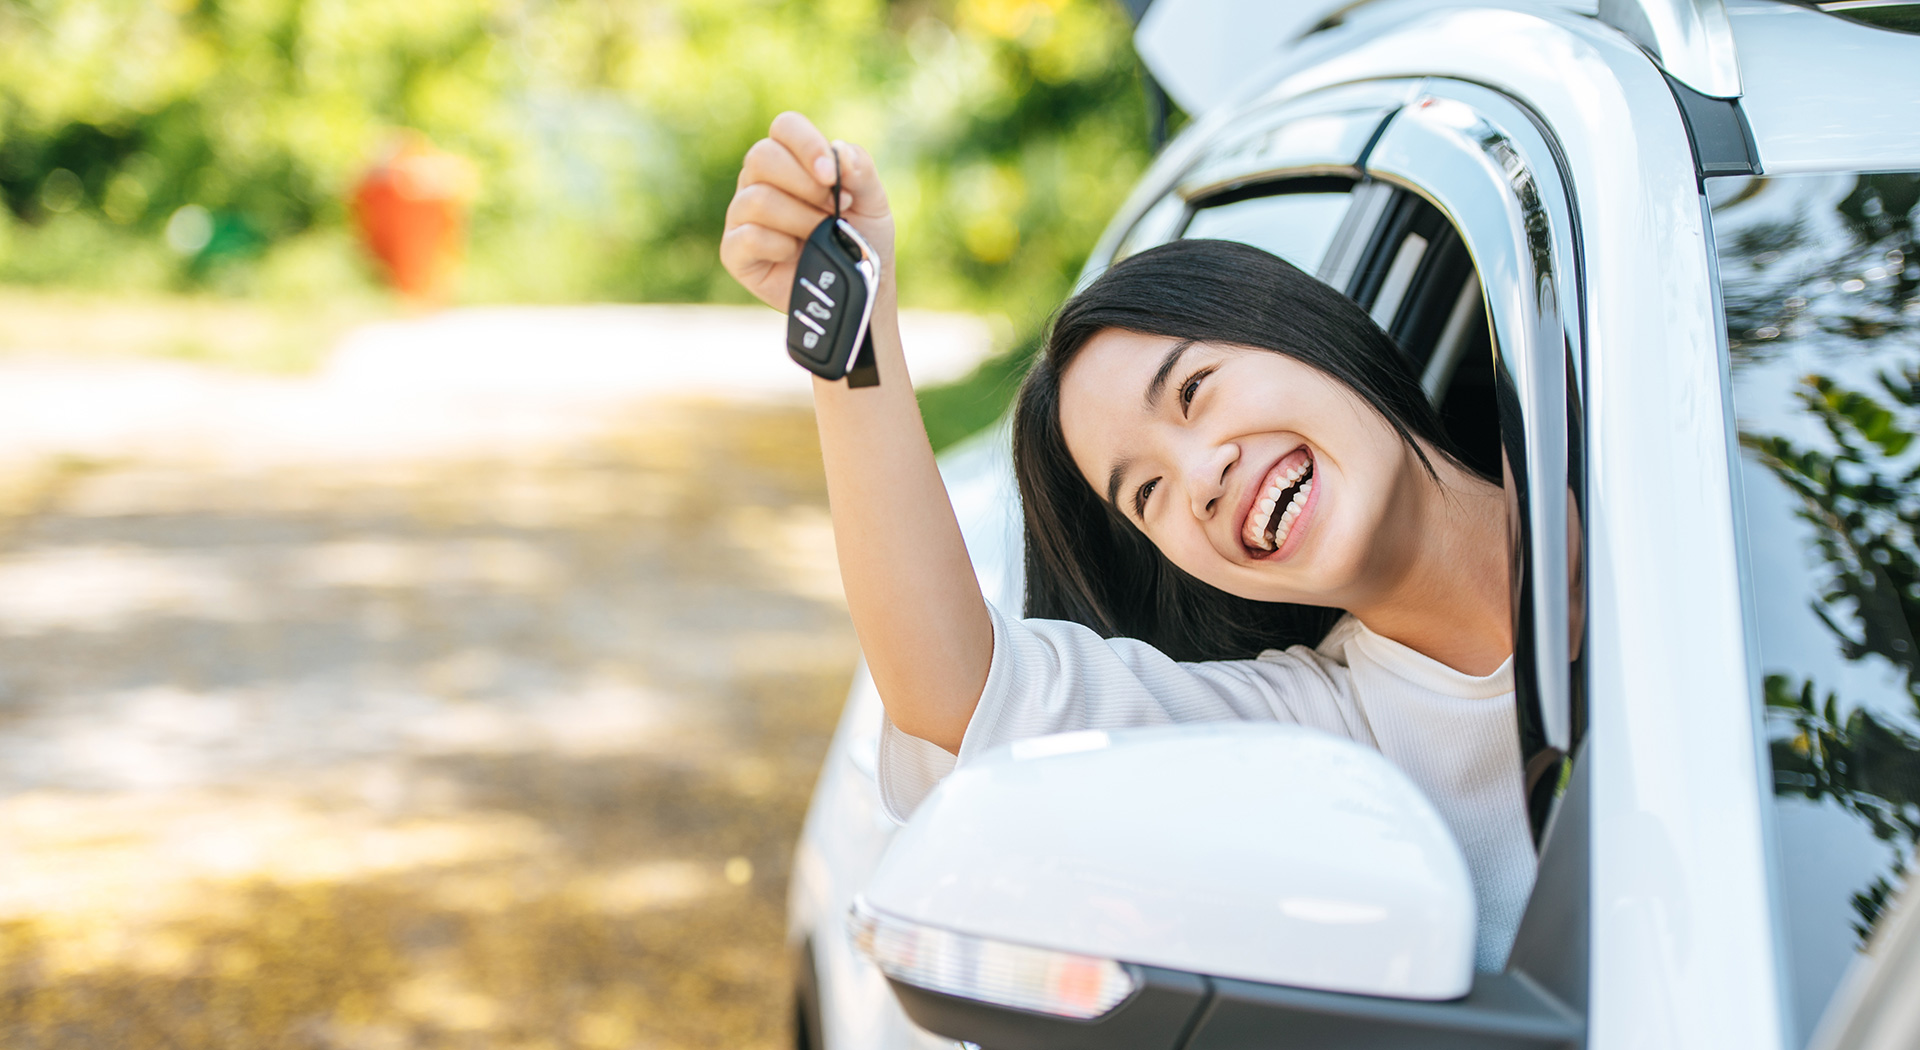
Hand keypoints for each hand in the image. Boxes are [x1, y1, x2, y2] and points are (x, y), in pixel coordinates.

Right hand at [721, 112, 895, 311]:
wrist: (858, 292)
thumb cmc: (861, 242)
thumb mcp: (873, 203)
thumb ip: (861, 171)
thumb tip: (839, 151)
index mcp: (790, 160)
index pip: (784, 127)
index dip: (806, 144)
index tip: (830, 175)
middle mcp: (759, 181)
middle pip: (762, 156)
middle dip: (805, 185)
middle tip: (832, 210)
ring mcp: (742, 215)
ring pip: (757, 199)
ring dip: (800, 219)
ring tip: (820, 235)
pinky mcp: (734, 251)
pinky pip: (747, 236)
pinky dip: (779, 245)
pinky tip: (794, 255)